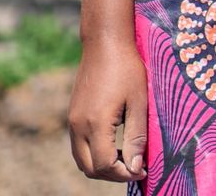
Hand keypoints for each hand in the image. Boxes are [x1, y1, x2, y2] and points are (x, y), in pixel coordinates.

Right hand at [69, 42, 147, 182]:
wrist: (104, 41)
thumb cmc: (126, 68)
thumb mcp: (138, 101)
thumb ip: (136, 137)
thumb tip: (135, 167)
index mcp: (95, 123)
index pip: (104, 166)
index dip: (124, 174)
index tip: (143, 169)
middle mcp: (78, 125)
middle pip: (89, 169)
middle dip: (112, 174)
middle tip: (134, 166)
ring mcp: (72, 120)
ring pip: (81, 160)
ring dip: (101, 166)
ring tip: (124, 157)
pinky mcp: (72, 115)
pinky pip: (78, 146)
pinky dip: (93, 153)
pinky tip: (112, 143)